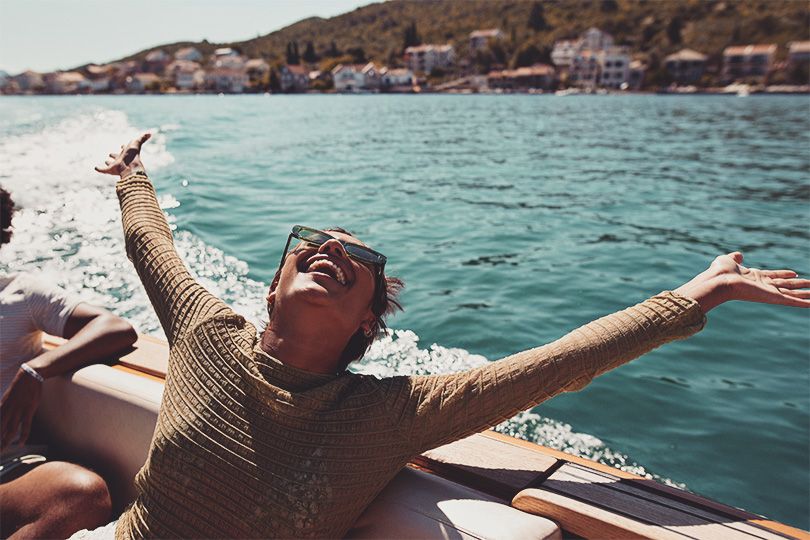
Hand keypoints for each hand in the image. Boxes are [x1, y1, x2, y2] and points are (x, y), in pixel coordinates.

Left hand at [0, 367, 42, 450]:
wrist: (29, 376)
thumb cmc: (19, 387)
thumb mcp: (7, 397)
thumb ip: (3, 407)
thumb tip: (1, 414)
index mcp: (1, 408)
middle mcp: (7, 411)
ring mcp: (18, 411)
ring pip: (9, 430)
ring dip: (5, 442)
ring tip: (1, 451)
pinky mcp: (28, 410)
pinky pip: (25, 426)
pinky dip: (23, 435)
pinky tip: (20, 443)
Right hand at [95, 133, 150, 178]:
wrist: (130, 166)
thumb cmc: (134, 155)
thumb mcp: (137, 143)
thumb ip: (142, 138)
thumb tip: (150, 133)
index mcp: (127, 153)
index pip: (125, 149)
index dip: (124, 147)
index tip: (122, 145)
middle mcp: (121, 159)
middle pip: (117, 157)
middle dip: (114, 155)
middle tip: (111, 154)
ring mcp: (116, 165)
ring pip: (111, 164)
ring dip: (108, 162)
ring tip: (106, 161)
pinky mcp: (110, 170)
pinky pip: (103, 170)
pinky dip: (99, 169)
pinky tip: (95, 168)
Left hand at [675, 252, 809, 312]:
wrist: (719, 280)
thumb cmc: (720, 271)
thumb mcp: (728, 260)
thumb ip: (735, 258)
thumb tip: (739, 254)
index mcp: (754, 276)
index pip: (774, 275)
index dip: (784, 274)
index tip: (795, 273)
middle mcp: (763, 285)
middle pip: (785, 285)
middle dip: (799, 285)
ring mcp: (768, 292)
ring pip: (791, 293)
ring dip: (805, 294)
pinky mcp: (771, 298)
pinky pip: (790, 300)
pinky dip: (802, 302)